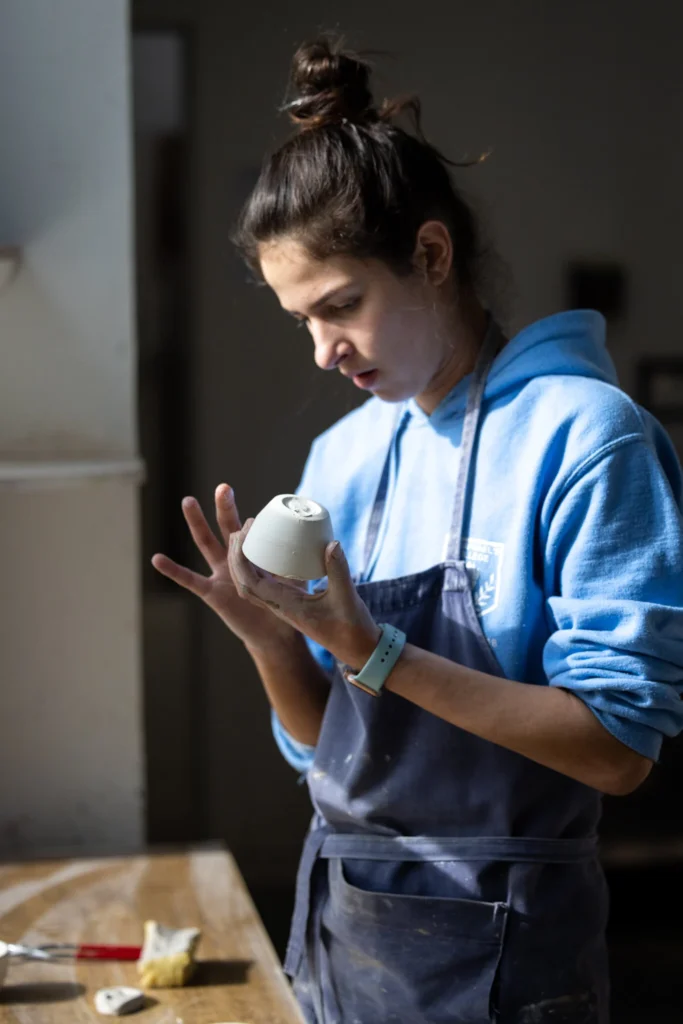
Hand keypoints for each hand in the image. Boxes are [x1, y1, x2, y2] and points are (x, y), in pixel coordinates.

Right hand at [151, 485, 298, 651]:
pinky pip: (190, 580)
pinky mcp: (212, 593)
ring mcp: (221, 574)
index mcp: (256, 555)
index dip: (254, 525)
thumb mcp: (299, 580)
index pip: (253, 532)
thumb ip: (307, 563)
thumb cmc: (288, 605)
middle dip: (225, 508)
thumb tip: (333, 544)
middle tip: (224, 486)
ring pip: (207, 543)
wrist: (276, 636)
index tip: (258, 518)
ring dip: (197, 522)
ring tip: (188, 501)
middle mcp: (236, 560)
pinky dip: (173, 570)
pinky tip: (157, 559)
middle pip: (227, 528)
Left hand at [228, 520, 381, 669]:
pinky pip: (268, 582)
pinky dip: (262, 565)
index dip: (240, 559)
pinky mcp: (291, 601)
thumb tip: (332, 542)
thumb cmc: (351, 627)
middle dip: (236, 555)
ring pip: (254, 583)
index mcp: (285, 607)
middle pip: (244, 582)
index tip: (243, 534)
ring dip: (246, 560)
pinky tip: (268, 549)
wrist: (356, 648)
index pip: (250, 583)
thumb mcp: (347, 596)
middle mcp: (279, 606)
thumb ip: (338, 569)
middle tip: (243, 528)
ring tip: (250, 534)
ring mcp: (283, 604)